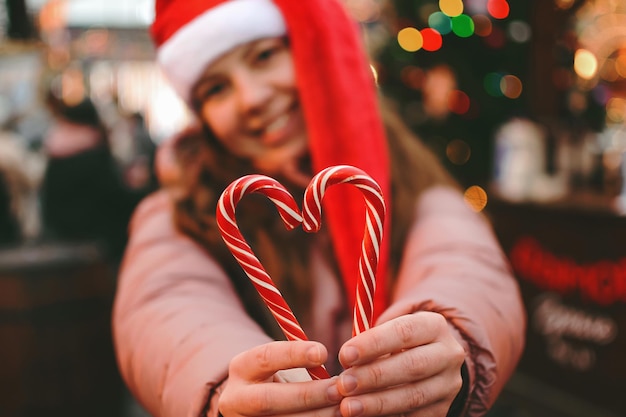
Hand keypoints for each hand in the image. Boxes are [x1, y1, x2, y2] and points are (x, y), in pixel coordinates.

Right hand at [218, 341, 342, 416]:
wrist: (254, 408)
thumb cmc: (277, 380)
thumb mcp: (279, 366)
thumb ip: (300, 361)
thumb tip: (336, 359)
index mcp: (242, 368)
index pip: (265, 357)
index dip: (294, 354)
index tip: (323, 352)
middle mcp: (236, 398)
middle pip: (267, 400)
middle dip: (307, 395)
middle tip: (338, 389)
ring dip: (316, 416)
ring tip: (342, 408)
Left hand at [336, 312, 464, 416]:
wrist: (429, 359)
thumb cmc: (397, 341)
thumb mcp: (388, 331)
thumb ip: (369, 341)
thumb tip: (346, 360)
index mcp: (434, 326)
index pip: (404, 332)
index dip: (373, 343)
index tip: (345, 355)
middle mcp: (448, 354)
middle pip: (411, 366)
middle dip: (374, 376)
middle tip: (344, 384)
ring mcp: (449, 384)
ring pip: (413, 396)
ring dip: (377, 403)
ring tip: (349, 406)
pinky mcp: (443, 409)